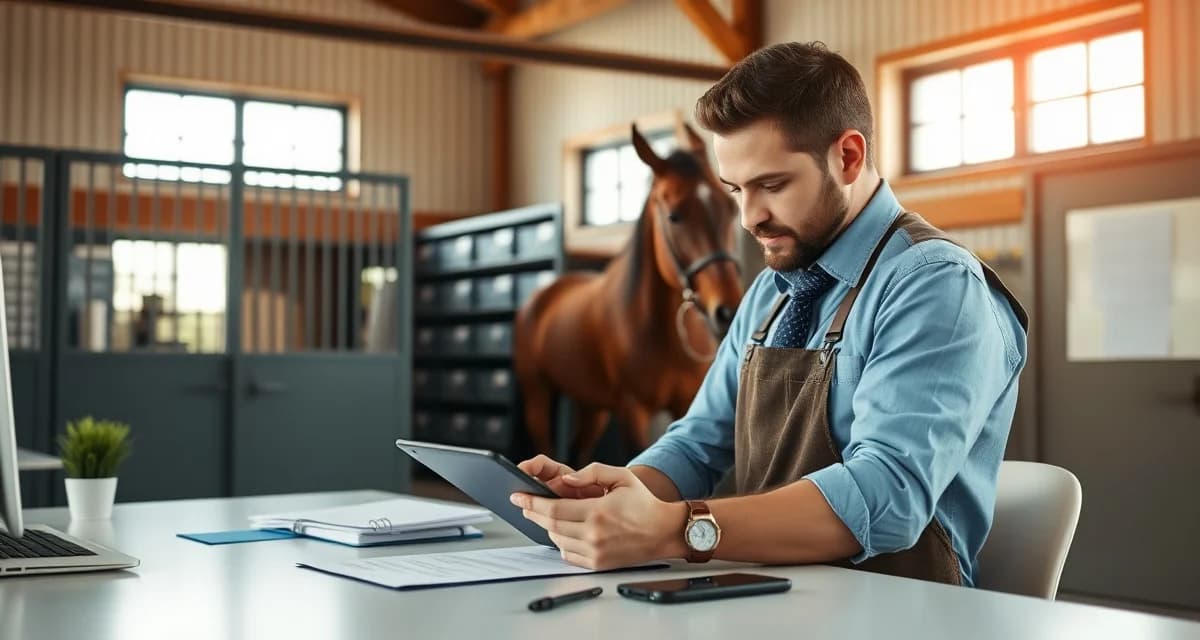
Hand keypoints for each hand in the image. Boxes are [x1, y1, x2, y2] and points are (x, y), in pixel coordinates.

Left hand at [510, 463, 687, 569]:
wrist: (664, 531)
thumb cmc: (644, 504)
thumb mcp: (621, 477)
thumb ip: (591, 473)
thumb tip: (565, 480)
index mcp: (597, 512)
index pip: (553, 509)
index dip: (531, 502)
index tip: (518, 496)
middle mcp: (594, 535)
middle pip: (550, 525)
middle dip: (533, 513)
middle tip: (525, 504)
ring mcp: (595, 552)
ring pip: (557, 540)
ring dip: (547, 527)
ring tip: (546, 515)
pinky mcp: (598, 563)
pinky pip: (568, 554)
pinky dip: (560, 542)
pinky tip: (563, 531)